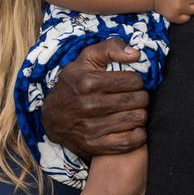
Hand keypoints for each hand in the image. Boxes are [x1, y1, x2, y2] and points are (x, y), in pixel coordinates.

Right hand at [41, 38, 148, 156]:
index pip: (133, 81)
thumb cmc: (74, 84)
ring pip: (137, 120)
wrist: (52, 117)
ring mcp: (92, 128)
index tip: (131, 83)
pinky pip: (130, 141)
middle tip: (135, 97)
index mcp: (88, 83)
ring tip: (132, 110)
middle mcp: (89, 106)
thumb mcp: (86, 59)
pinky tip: (132, 126)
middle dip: (141, 97)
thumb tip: (136, 54)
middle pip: (137, 101)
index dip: (137, 81)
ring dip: (140, 114)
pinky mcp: (96, 146)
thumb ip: (111, 48)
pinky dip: (138, 134)